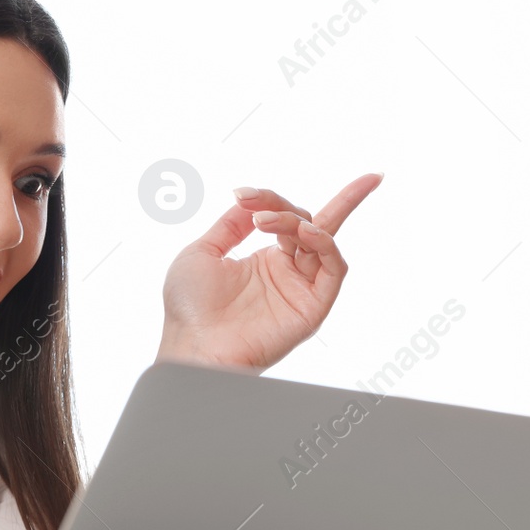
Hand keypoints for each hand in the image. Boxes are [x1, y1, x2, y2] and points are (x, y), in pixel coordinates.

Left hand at [157, 173, 381, 371]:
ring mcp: (301, 290)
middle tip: (340, 184)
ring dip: (300, 222)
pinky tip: (302, 232)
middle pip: (317, 225)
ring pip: (323, 241)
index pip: (284, 218)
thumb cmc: (189, 309)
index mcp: (264, 261)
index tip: (240, 193)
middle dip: (328, 200)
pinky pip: (334, 270)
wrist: (192, 345)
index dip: (268, 198)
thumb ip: (231, 225)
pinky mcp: (313, 308)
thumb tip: (250, 200)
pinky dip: (325, 245)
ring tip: (268, 220)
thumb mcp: (203, 252)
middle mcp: (287, 273)